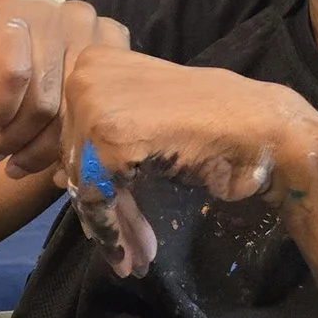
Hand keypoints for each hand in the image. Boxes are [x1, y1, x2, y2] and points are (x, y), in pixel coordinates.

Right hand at [0, 0, 127, 179]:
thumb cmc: (10, 114)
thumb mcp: (58, 126)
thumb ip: (84, 128)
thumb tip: (99, 158)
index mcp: (104, 42)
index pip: (107, 99)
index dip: (79, 140)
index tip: (57, 165)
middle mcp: (80, 18)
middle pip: (77, 97)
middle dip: (45, 143)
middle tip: (18, 164)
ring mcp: (42, 9)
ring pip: (45, 91)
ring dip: (17, 133)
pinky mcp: (5, 9)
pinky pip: (15, 73)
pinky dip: (0, 107)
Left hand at [60, 48, 317, 277]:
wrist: (261, 130)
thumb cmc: (212, 124)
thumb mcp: (145, 117)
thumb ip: (102, 139)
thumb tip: (55, 180)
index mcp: (92, 59)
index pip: (73, 133)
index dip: (94, 181)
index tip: (114, 217)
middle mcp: (85, 73)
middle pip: (75, 159)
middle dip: (106, 207)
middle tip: (131, 248)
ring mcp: (94, 104)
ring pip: (83, 184)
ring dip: (112, 227)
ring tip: (134, 258)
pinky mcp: (107, 140)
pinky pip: (98, 201)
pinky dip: (115, 233)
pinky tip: (135, 254)